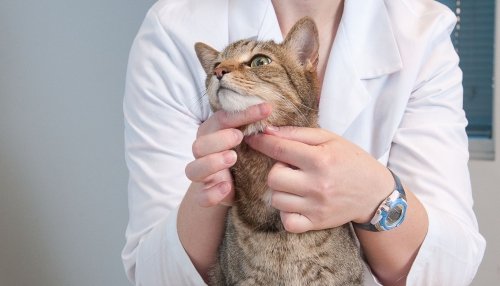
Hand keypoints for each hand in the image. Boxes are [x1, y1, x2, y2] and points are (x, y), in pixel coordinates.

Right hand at [185, 103, 271, 206]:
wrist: (230, 186)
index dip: (242, 114)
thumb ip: (254, 126)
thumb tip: (271, 108)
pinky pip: (201, 196)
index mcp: (211, 133)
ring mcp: (202, 175)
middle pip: (199, 144)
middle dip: (219, 139)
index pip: (221, 119)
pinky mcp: (205, 195)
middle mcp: (203, 153)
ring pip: (193, 169)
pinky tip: (227, 187)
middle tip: (239, 137)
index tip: (266, 110)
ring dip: (211, 163)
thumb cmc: (242, 155)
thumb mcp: (248, 139)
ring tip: (232, 158)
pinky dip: (212, 193)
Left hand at [245, 126, 393, 232]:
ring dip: (281, 191)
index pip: (280, 149)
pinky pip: (287, 222)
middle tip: (290, 168)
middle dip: (276, 170)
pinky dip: (286, 212)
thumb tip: (267, 131)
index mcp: (320, 159)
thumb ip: (297, 133)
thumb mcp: (329, 139)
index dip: (261, 142)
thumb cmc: (351, 160)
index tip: (253, 139)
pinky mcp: (316, 223)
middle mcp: (317, 184)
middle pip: (273, 178)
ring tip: (296, 184)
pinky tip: (295, 203)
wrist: (375, 193)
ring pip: (276, 200)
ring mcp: (316, 206)